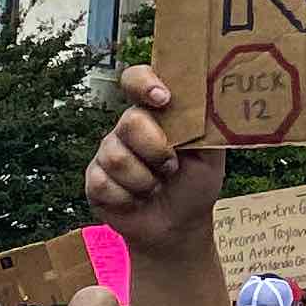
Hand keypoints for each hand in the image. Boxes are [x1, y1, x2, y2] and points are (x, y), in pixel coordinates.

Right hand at [87, 69, 226, 254]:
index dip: (144, 83)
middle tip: (171, 168)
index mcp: (156, 112)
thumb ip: (206, 123)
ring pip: (117, 157)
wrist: (179, 226)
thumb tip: (206, 96)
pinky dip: (127, 198)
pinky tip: (136, 200)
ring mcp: (109, 151)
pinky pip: (103, 182)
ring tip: (156, 187)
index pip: (138, 79)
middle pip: (129, 122)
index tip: (163, 98)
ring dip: (145, 180)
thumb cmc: (195, 183)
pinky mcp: (94, 179)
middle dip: (156, 150)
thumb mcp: (211, 153)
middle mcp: (129, 126)